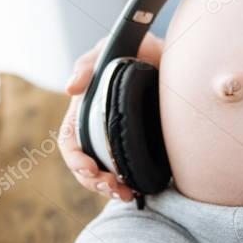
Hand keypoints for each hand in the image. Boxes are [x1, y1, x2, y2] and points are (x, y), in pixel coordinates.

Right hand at [58, 33, 163, 202]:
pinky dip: (129, 183)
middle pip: (84, 164)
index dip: (75, 158)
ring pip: (104, 172)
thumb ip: (88, 64)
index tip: (90, 170)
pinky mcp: (139, 143)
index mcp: (84, 108)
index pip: (70, 141)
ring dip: (109, 188)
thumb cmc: (134, 47)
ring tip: (125, 195)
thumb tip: (70, 89)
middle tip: (114, 189)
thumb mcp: (110, 49)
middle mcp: (97, 126)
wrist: (173, 52)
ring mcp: (117, 137)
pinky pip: (128, 169)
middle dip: (93, 181)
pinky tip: (138, 190)